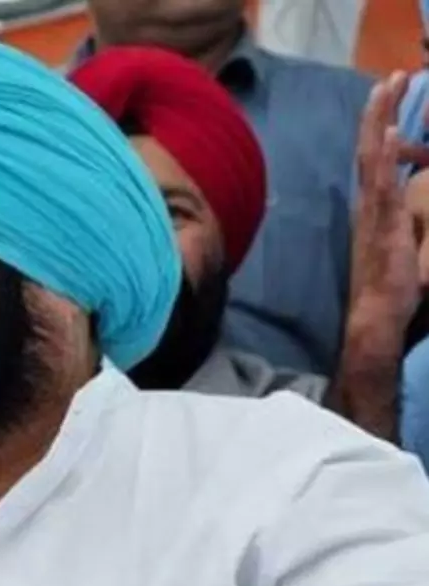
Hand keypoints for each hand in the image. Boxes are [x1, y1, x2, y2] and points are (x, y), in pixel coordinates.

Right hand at [351, 71, 426, 334]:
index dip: (379, 124)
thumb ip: (403, 221)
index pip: (374, 156)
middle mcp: (369, 203)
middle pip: (369, 147)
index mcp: (373, 206)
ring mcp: (375, 212)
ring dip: (379, 121)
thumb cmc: (391, 287)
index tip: (387, 94)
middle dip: (380, 110)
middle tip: (391, 76)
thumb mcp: (401, 245)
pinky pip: (383, 185)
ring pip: (373, 157)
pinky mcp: (385, 224)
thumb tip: (410, 209)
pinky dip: (383, 157)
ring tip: (386, 90)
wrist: (376, 316)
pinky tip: (386, 134)